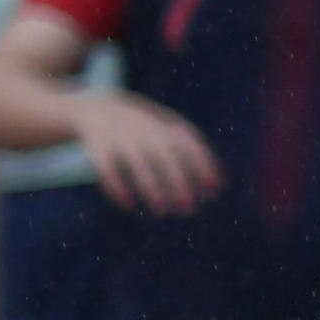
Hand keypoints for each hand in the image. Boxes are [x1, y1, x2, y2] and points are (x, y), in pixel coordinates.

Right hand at [70, 90, 218, 215]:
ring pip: (138, 164)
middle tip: (189, 209)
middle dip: (179, 182)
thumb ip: (195, 154)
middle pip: (166, 156)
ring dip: (152, 188)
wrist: (98, 108)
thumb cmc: (147, 129)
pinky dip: (117, 186)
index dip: (203, 166)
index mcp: (166, 127)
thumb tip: (221, 185)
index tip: (214, 190)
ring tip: (162, 210)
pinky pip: (107, 168)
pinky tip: (128, 205)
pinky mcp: (98, 147)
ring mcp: (121, 137)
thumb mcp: (171, 132)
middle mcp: (146, 131)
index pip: (190, 145)